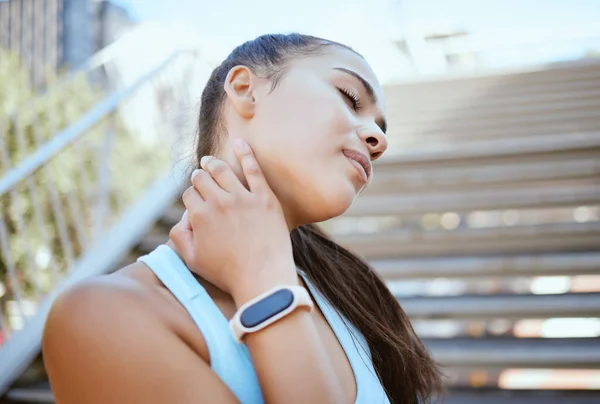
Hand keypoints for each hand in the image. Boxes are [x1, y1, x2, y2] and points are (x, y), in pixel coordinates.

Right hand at [170, 139, 298, 305]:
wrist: (263, 278)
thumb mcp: (193, 260)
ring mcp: (243, 197)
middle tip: (200, 177)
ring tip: (209, 162)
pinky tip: (240, 142)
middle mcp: (218, 202)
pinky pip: (253, 169)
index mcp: (199, 216)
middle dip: (198, 177)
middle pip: (202, 178)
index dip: (191, 196)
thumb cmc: (227, 273)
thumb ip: (179, 237)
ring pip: (222, 170)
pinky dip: (245, 153)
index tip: (196, 201)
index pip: (189, 194)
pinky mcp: (264, 197)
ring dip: (212, 163)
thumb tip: (181, 218)